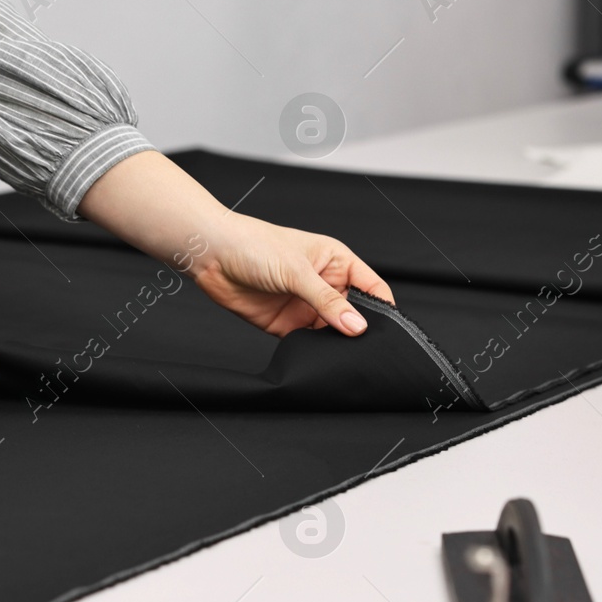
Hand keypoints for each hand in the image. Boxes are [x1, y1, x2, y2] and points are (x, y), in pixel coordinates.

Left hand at [187, 213, 393, 336]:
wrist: (212, 256)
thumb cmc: (254, 245)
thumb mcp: (297, 271)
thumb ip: (327, 301)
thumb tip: (357, 326)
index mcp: (337, 262)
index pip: (372, 288)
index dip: (383, 308)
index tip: (390, 331)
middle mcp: (325, 285)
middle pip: (355, 314)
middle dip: (360, 331)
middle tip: (366, 350)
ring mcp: (306, 305)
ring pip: (333, 331)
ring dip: (337, 344)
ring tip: (343, 356)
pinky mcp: (287, 324)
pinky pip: (309, 342)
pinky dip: (315, 351)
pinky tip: (318, 357)